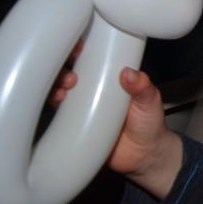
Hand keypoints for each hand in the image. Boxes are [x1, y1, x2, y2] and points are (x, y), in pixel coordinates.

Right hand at [52, 65, 183, 198]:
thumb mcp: (150, 101)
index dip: (79, 52)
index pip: (89, 59)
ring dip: (55, 88)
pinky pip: (58, 118)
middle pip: (68, 74)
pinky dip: (52, 110)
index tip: (78, 49)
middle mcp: (91, 91)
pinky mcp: (74, 127)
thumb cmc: (149, 122)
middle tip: (72, 77)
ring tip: (63, 91)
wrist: (144, 154)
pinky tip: (56, 107)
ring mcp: (81, 109)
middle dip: (63, 70)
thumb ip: (143, 87)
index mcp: (109, 79)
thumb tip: (130, 73)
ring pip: (58, 92)